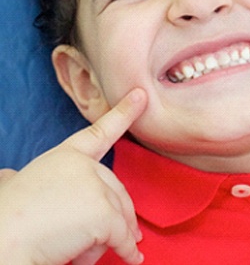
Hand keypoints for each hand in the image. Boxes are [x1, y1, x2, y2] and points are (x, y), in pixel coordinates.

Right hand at [0, 88, 146, 264]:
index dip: (124, 111)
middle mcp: (85, 165)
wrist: (0, 241)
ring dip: (112, 238)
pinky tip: (130, 257)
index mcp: (65, 156)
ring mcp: (96, 186)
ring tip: (87, 251)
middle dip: (120, 214)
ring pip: (119, 216)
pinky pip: (122, 236)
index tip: (141, 95)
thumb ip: (17, 179)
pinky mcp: (103, 212)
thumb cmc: (3, 217)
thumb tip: (7, 177)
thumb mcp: (11, 188)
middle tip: (124, 235)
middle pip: (116, 189)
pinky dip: (126, 251)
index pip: (101, 131)